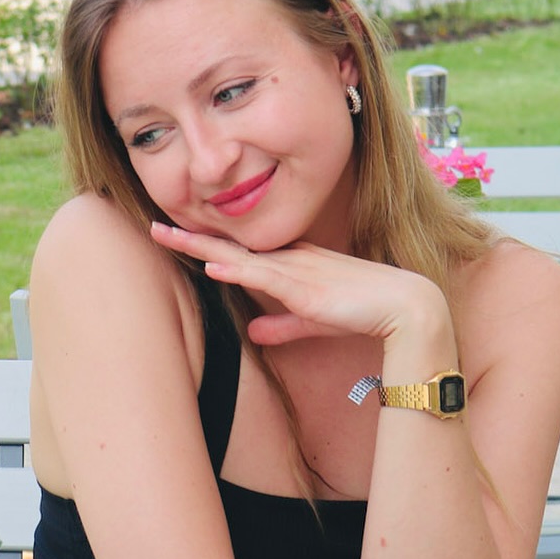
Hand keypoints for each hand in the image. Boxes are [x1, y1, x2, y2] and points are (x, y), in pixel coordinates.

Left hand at [148, 222, 446, 347]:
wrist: (406, 308)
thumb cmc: (363, 313)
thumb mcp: (312, 322)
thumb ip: (282, 326)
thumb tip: (252, 332)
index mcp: (289, 265)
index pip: (238, 252)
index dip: (205, 244)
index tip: (174, 236)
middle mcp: (288, 261)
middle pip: (229, 246)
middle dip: (190, 237)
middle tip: (153, 226)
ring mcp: (296, 271)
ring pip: (238, 255)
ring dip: (202, 246)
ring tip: (167, 235)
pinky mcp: (306, 288)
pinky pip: (265, 276)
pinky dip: (238, 269)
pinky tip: (214, 264)